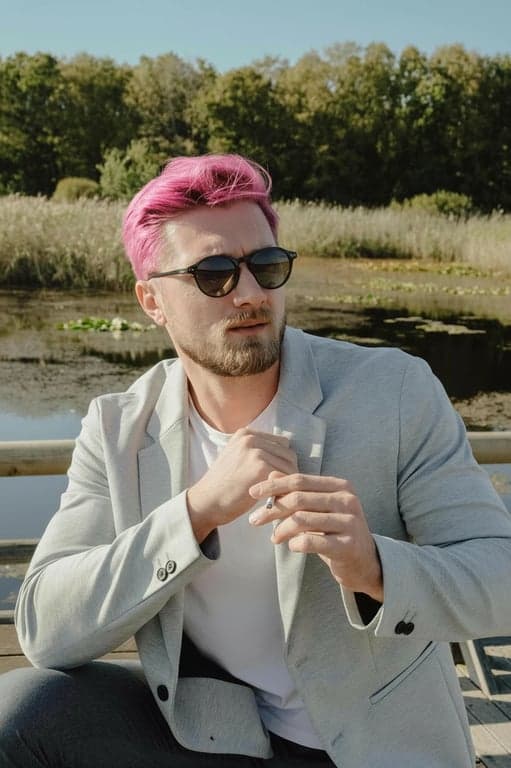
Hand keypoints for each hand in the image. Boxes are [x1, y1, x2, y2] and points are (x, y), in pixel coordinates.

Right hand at [187, 429, 297, 542]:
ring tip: (277, 496)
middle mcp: (251, 437)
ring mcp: (255, 451)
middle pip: (288, 454)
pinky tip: (275, 501)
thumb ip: (258, 452)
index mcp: (246, 433)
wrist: (205, 503)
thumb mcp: (237, 459)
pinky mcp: (260, 467)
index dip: (282, 463)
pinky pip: (286, 478)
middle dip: (287, 473)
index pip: (281, 444)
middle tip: (280, 491)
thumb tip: (290, 458)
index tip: (276, 480)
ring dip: (287, 483)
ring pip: (290, 466)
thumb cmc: (223, 487)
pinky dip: (284, 491)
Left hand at [248, 473, 383, 601]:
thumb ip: (297, 491)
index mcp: (339, 486)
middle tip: (255, 520)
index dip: (274, 485)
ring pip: (302, 519)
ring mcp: (350, 522)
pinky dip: (295, 543)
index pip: (300, 480)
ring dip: (281, 529)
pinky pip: (311, 541)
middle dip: (272, 509)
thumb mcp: (318, 508)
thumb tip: (271, 474)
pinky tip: (292, 546)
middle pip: (299, 499)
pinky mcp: (348, 545)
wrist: (364, 561)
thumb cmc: (335, 531)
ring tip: (274, 538)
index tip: (253, 493)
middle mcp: (347, 500)